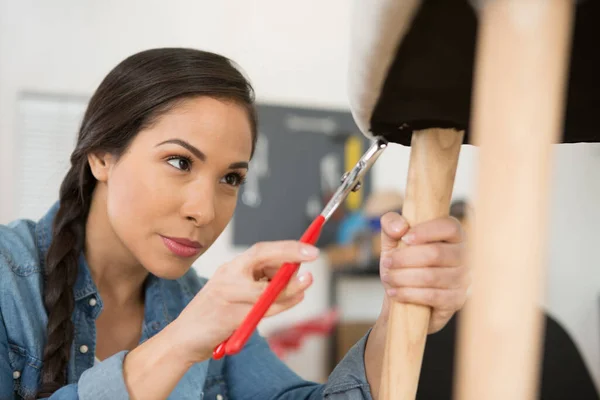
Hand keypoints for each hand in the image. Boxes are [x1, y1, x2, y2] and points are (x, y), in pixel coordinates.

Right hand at [170, 241, 318, 362]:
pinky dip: (284, 304)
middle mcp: (227, 276)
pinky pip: (263, 310)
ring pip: (267, 288)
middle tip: (314, 254)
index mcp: (231, 268)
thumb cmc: (216, 313)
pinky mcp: (229, 316)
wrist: (184, 338)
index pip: (261, 250)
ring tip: (307, 282)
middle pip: (262, 258)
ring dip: (292, 285)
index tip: (309, 246)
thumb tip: (294, 270)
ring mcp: (227, 295)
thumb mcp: (237, 291)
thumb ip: (261, 281)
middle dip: (291, 254)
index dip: (286, 246)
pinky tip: (296, 299)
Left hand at [378, 212, 469, 332]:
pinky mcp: (457, 299)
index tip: (404, 238)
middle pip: (436, 253)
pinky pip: (432, 296)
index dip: (426, 231)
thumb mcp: (392, 240)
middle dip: (404, 258)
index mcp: (453, 234)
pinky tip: (394, 292)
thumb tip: (401, 228)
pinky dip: (408, 294)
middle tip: (387, 262)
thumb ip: (391, 223)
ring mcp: (463, 279)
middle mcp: (464, 255)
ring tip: (388, 277)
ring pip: (431, 276)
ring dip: (402, 277)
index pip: (449, 227)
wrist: (404, 297)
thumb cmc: (403, 263)